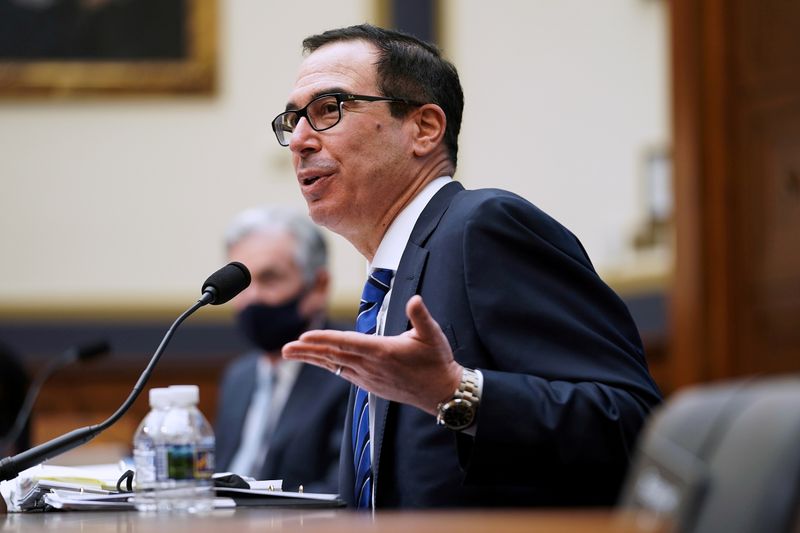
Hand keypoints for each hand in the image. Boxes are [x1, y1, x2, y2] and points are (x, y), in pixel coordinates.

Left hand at [282, 295, 462, 414]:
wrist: (442, 393)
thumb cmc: (437, 362)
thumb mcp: (432, 335)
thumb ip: (421, 315)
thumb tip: (414, 300)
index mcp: (383, 352)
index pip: (347, 343)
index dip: (324, 339)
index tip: (304, 337)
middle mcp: (371, 367)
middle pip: (333, 357)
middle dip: (307, 351)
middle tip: (284, 348)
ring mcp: (369, 378)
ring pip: (335, 366)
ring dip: (312, 359)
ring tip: (290, 354)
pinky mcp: (371, 385)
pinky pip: (344, 373)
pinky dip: (328, 365)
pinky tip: (319, 361)